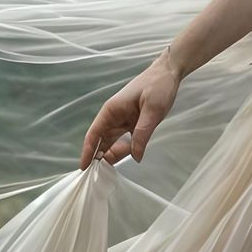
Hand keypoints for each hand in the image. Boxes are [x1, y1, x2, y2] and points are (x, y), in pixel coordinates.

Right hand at [79, 50, 182, 169]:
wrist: (168, 73)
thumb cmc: (158, 86)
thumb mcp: (153, 110)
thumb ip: (142, 133)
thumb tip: (135, 157)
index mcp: (112, 110)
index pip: (94, 134)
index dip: (87, 151)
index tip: (83, 168)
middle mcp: (113, 116)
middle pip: (101, 141)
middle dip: (98, 158)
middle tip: (100, 178)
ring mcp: (122, 119)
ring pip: (111, 142)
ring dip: (111, 155)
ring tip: (111, 173)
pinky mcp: (131, 122)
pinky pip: (123, 139)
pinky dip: (123, 149)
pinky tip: (127, 158)